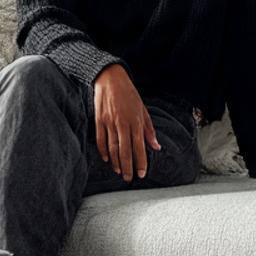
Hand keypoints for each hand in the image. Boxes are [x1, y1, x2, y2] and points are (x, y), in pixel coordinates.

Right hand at [94, 64, 159, 181]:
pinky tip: (106, 159)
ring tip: (119, 171)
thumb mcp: (143, 110)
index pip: (139, 146)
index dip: (141, 161)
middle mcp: (122, 123)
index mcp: (135, 121)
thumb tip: (156, 147)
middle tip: (129, 177)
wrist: (110, 78)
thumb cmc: (129, 94)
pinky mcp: (99, 120)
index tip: (141, 173)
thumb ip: (149, 130)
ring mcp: (109, 123)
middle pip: (124, 151)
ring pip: (112, 148)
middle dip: (128, 167)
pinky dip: (103, 151)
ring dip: (116, 162)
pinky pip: (100, 140)